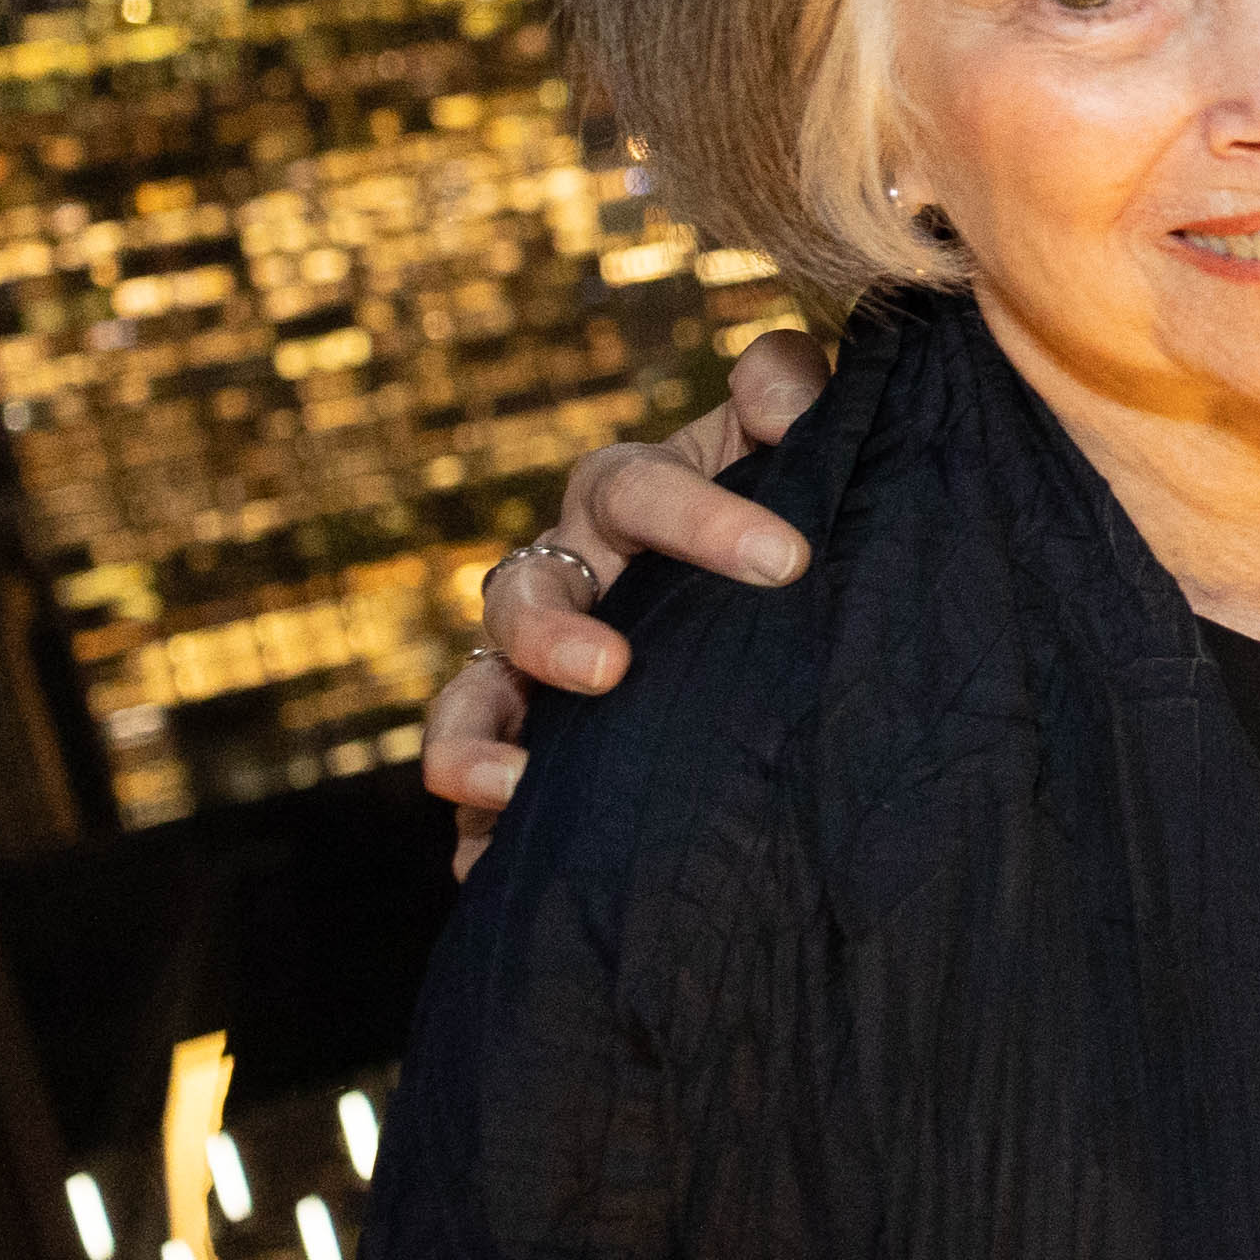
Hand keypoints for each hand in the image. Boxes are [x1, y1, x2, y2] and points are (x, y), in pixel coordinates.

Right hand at [421, 331, 829, 876]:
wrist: (761, 590)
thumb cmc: (767, 498)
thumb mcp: (781, 439)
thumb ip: (789, 393)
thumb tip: (786, 395)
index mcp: (623, 496)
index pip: (639, 491)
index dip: (703, 519)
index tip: (788, 561)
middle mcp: (562, 575)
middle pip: (523, 594)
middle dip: (552, 633)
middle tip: (610, 670)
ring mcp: (527, 669)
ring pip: (470, 697)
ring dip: (472, 739)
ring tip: (510, 782)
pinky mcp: (523, 751)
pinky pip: (477, 794)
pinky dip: (472, 830)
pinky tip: (480, 866)